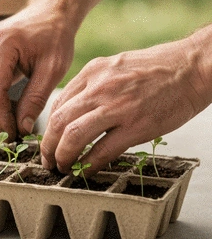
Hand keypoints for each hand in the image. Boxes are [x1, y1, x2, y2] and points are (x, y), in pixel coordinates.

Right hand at [0, 3, 76, 139]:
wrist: (48, 14)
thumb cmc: (54, 38)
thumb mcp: (52, 70)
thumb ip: (35, 99)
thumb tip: (22, 128)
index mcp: (0, 45)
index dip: (0, 118)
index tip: (13, 135)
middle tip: (8, 136)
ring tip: (8, 126)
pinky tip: (4, 110)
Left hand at [40, 36, 209, 174]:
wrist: (191, 67)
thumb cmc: (155, 69)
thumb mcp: (114, 67)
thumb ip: (92, 86)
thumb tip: (74, 111)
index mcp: (92, 73)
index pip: (57, 105)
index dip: (48, 129)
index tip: (48, 142)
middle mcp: (99, 88)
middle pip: (58, 122)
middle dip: (48, 147)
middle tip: (48, 160)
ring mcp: (117, 107)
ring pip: (73, 136)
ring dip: (63, 157)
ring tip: (63, 168)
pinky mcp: (136, 126)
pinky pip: (102, 151)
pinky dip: (89, 165)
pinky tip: (86, 171)